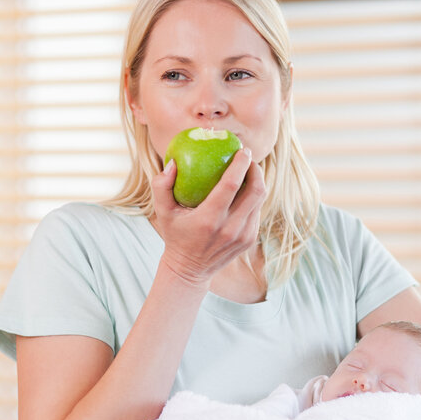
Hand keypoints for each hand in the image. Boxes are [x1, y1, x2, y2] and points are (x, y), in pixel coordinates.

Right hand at [151, 149, 265, 285]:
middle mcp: (230, 229)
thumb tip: (172, 163)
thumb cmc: (175, 235)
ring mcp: (243, 236)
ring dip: (257, 181)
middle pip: (255, 191)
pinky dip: (254, 196)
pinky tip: (246, 187)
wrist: (190, 270)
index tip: (242, 149)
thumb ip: (161, 186)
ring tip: (248, 169)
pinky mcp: (249, 240)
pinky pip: (256, 211)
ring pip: (259, 201)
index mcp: (209, 219)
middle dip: (255, 169)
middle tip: (247, 156)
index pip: (231, 185)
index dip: (240, 165)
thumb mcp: (162, 212)